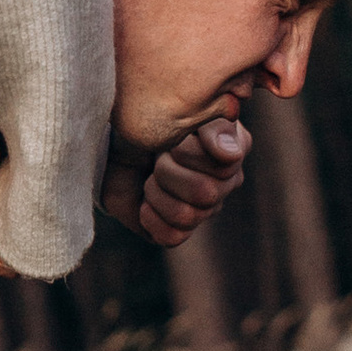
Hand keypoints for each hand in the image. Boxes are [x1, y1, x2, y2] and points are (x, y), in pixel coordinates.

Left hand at [103, 110, 253, 249]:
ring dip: (158, 193)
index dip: (189, 153)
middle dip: (168, 171)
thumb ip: (216, 127)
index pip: (223, 167)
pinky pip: (172, 238)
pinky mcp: (176, 230)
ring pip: (186, 216)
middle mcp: (223, 186)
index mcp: (233, 154)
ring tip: (150, 178)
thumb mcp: (189, 112)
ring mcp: (202, 211)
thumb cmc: (156, 122)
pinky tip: (145, 203)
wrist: (119, 141)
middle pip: (205, 194)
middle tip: (158, 158)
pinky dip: (152, 218)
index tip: (176, 139)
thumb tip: (229, 155)